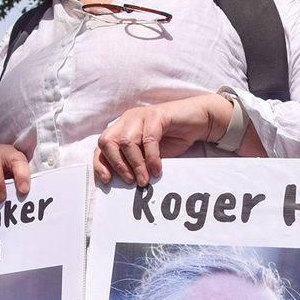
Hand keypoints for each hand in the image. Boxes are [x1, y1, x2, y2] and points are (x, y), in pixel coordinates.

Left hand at [94, 93, 233, 186]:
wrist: (199, 121)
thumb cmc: (173, 140)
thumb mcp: (150, 156)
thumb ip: (137, 164)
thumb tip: (126, 184)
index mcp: (122, 129)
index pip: (102, 146)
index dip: (101, 163)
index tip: (108, 181)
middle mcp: (127, 120)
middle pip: (107, 142)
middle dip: (117, 165)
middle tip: (130, 181)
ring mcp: (141, 115)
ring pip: (126, 142)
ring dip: (135, 165)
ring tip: (145, 180)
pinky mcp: (157, 115)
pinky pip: (149, 139)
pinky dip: (152, 158)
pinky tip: (157, 170)